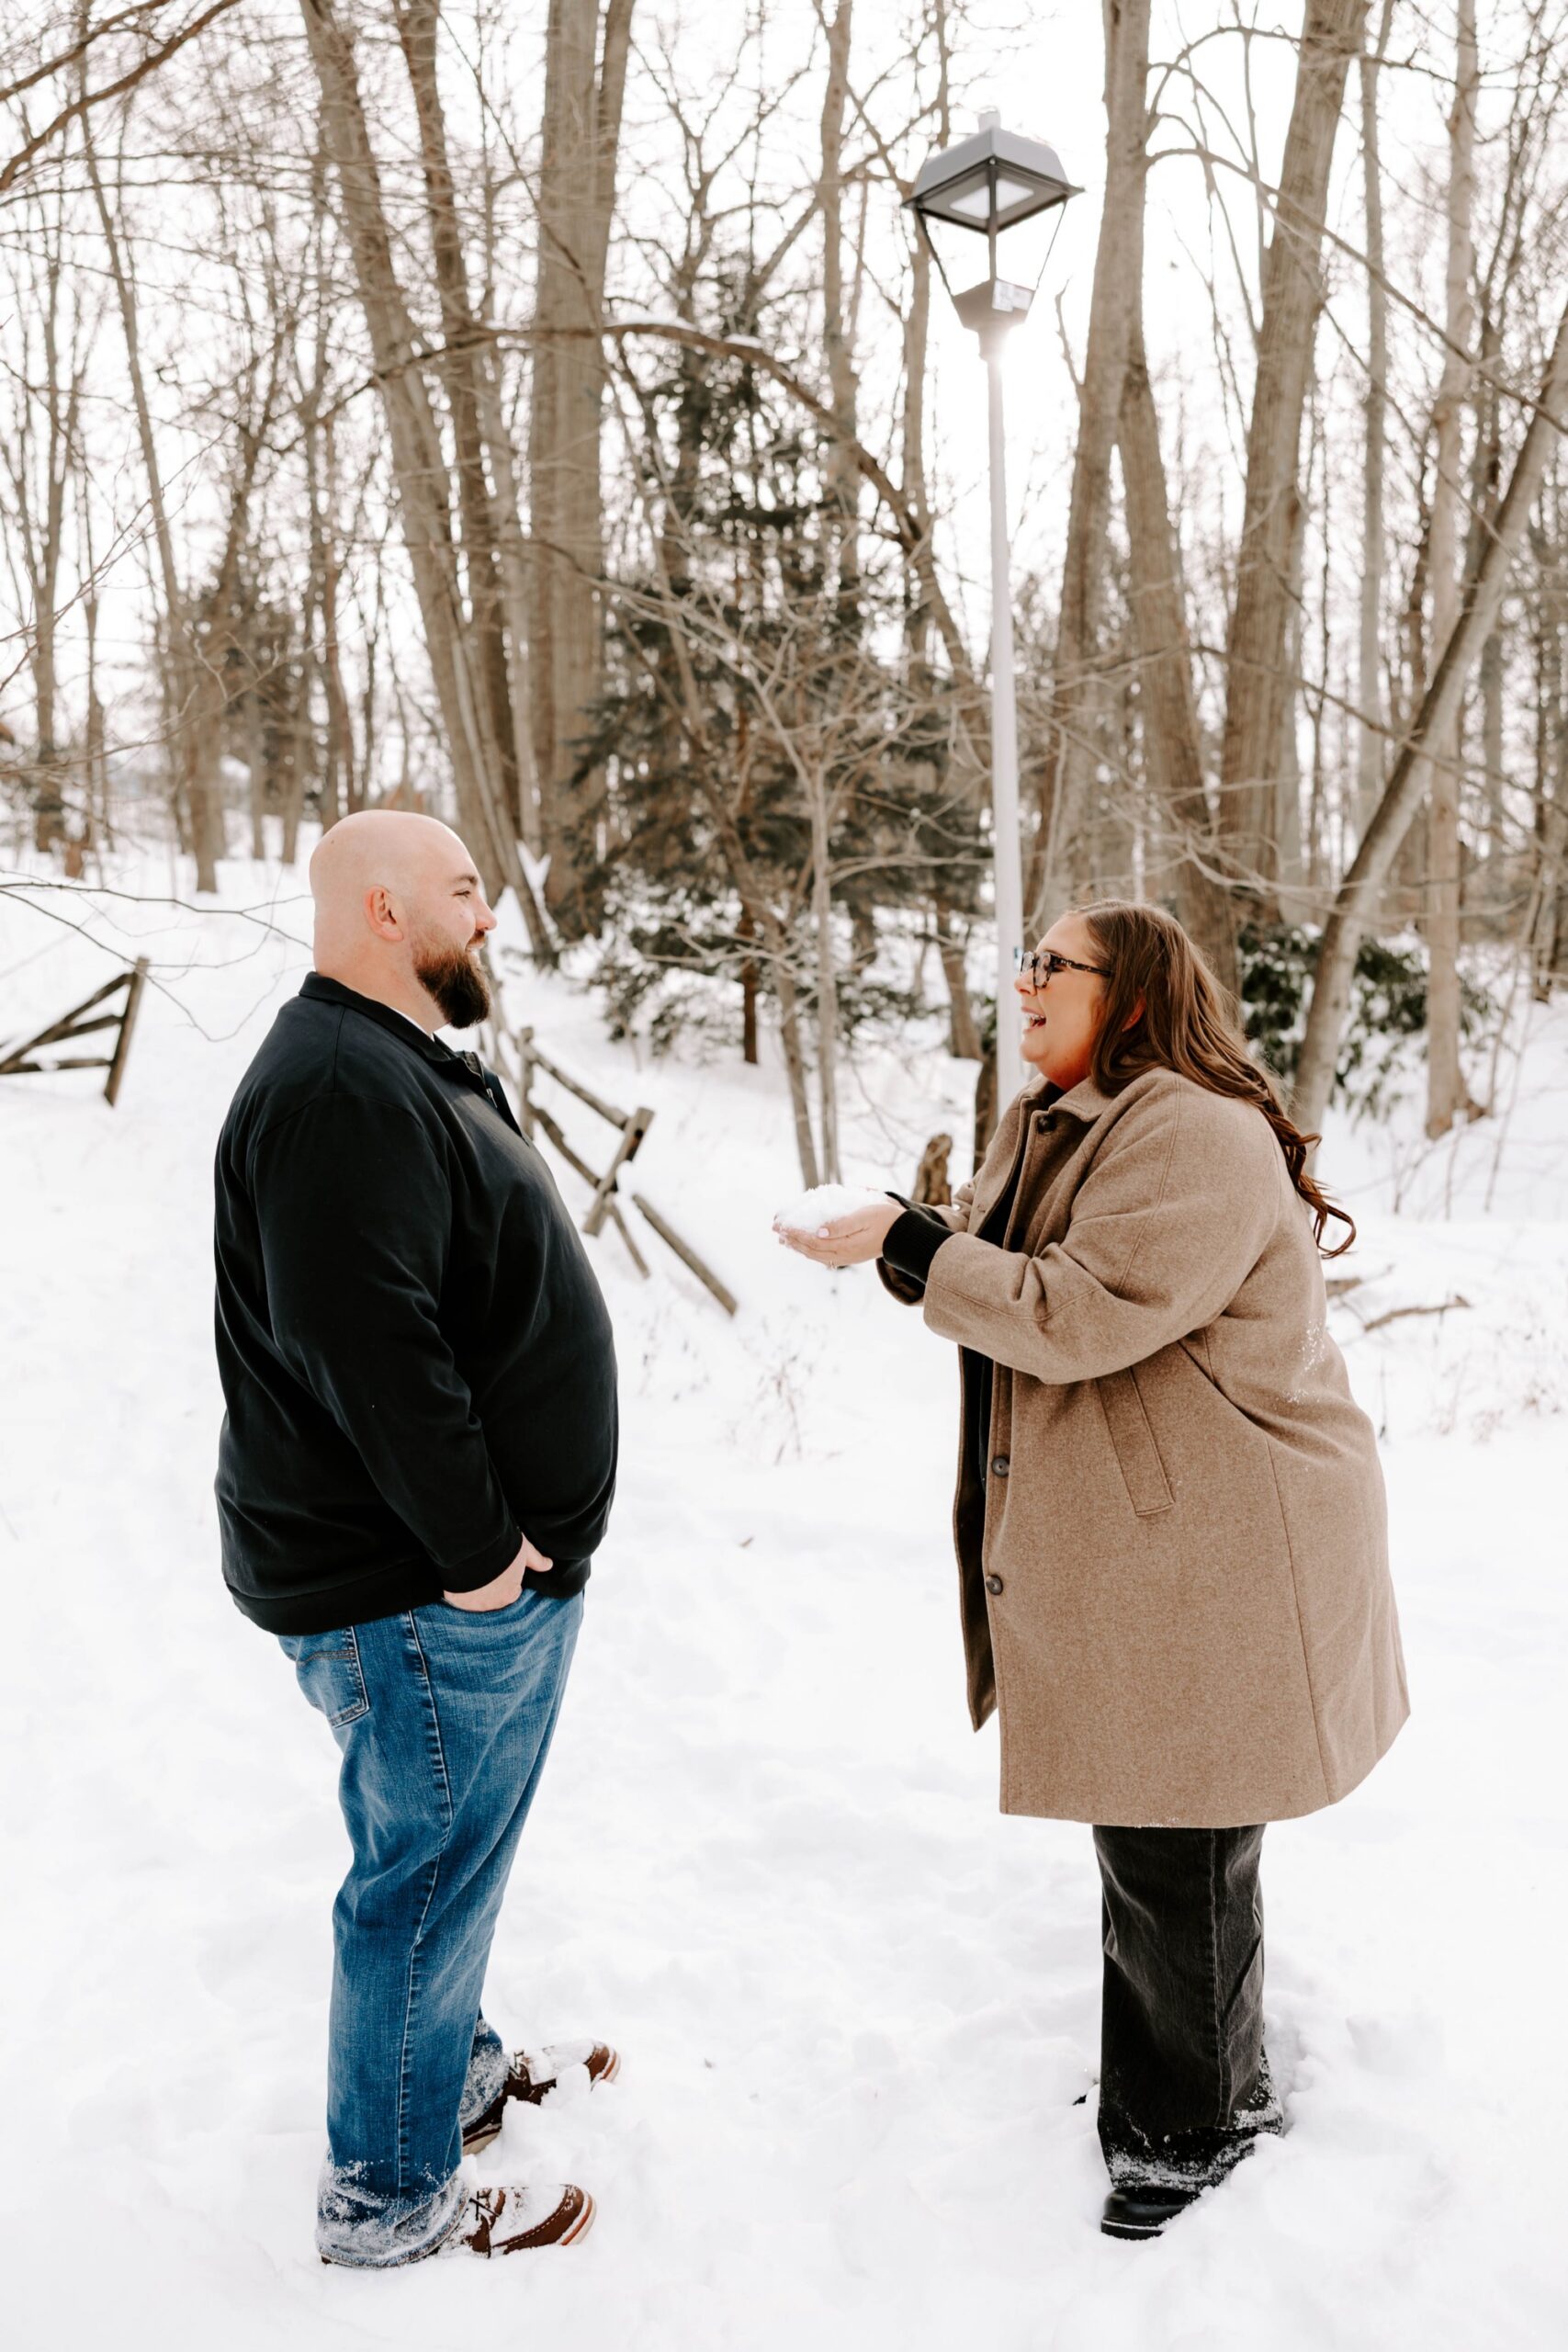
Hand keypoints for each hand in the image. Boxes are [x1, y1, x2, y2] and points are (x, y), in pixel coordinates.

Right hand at [443, 1532, 553, 1610]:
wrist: (473, 1544)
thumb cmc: (502, 1546)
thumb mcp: (524, 1550)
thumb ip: (536, 1560)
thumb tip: (549, 1565)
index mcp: (510, 1594)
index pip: (512, 1594)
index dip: (507, 1582)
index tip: (500, 1570)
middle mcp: (492, 1604)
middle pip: (493, 1600)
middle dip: (490, 1589)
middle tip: (485, 1571)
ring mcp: (472, 1604)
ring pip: (474, 1602)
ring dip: (474, 1592)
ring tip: (472, 1573)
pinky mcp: (455, 1599)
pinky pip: (457, 1599)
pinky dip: (458, 1591)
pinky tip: (459, 1578)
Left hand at [773, 1198, 900, 1269]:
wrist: (905, 1234)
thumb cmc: (886, 1220)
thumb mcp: (864, 1217)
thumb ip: (841, 1225)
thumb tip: (818, 1232)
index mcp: (845, 1245)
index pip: (813, 1241)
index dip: (796, 1234)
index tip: (782, 1226)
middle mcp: (844, 1254)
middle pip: (811, 1250)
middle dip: (793, 1241)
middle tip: (777, 1231)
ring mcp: (848, 1257)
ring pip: (817, 1255)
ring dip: (799, 1247)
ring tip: (785, 1240)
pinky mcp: (851, 1255)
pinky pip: (826, 1256)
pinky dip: (811, 1250)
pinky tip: (806, 1246)